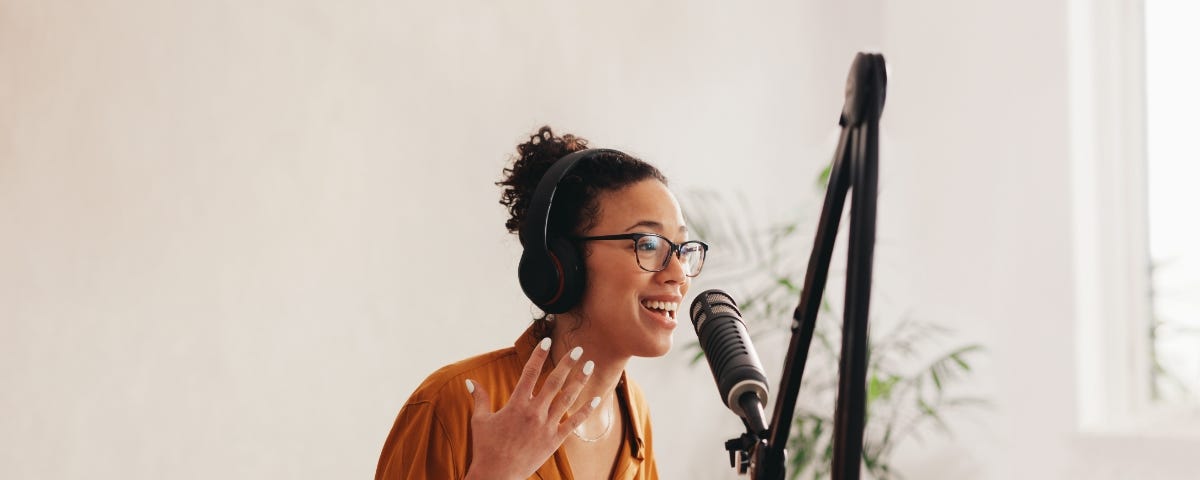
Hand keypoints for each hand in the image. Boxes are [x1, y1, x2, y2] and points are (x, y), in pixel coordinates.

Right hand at [462, 338, 596, 479]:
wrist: (496, 476)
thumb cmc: (486, 448)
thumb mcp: (480, 421)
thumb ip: (479, 398)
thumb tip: (470, 381)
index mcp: (516, 404)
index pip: (529, 373)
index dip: (539, 355)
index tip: (547, 340)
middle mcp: (533, 412)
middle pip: (554, 382)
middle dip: (568, 364)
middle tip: (579, 349)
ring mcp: (546, 426)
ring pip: (567, 399)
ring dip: (580, 381)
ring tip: (590, 366)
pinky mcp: (554, 441)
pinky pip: (573, 423)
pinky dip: (585, 411)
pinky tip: (596, 399)